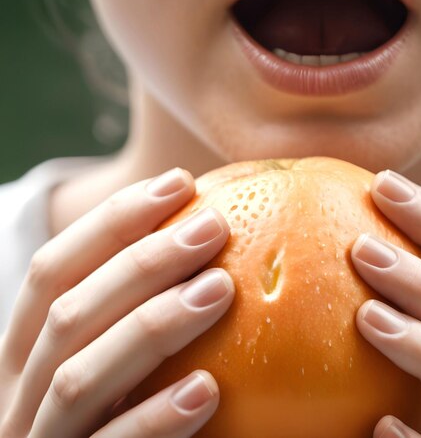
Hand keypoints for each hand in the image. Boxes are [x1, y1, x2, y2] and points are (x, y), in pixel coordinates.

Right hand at [0, 168, 234, 437]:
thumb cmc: (127, 411)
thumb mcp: (128, 353)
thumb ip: (151, 304)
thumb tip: (222, 234)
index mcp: (29, 350)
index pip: (55, 268)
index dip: (113, 220)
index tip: (178, 184)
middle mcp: (19, 393)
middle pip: (69, 311)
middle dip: (141, 261)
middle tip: (213, 226)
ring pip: (81, 375)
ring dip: (152, 325)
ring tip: (221, 290)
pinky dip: (153, 420)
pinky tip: (207, 390)